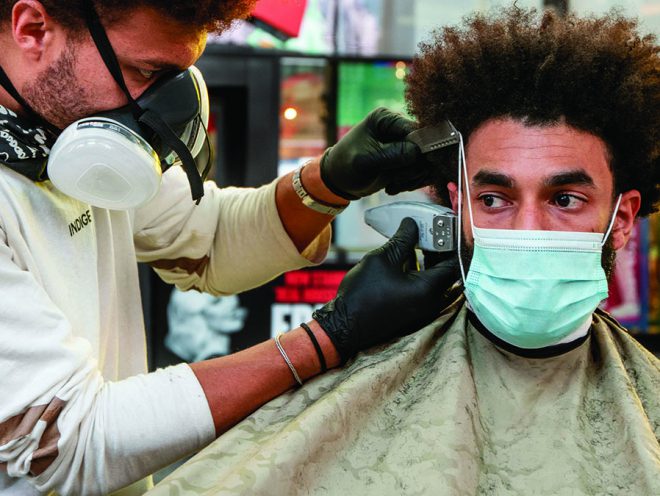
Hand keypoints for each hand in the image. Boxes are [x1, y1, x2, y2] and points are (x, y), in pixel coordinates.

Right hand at [313, 218, 459, 362]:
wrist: (344, 325)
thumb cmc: (362, 294)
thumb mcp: (382, 259)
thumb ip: (402, 240)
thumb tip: (412, 224)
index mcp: (428, 289)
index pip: (453, 262)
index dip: (451, 242)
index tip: (443, 227)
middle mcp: (431, 302)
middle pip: (445, 271)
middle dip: (438, 250)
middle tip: (429, 231)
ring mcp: (422, 309)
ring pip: (434, 280)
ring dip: (427, 260)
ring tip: (416, 241)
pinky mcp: (412, 311)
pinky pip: (423, 288)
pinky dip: (418, 272)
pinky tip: (405, 258)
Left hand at [320, 107, 428, 199]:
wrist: (338, 181)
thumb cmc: (346, 167)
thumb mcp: (367, 161)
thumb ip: (393, 154)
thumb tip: (419, 151)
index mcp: (385, 119)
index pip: (416, 130)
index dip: (420, 150)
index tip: (412, 167)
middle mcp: (397, 128)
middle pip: (424, 147)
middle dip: (413, 168)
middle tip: (397, 179)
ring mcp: (403, 143)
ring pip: (424, 162)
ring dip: (412, 178)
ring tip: (393, 185)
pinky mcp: (405, 159)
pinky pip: (419, 171)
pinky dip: (410, 182)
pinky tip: (393, 187)